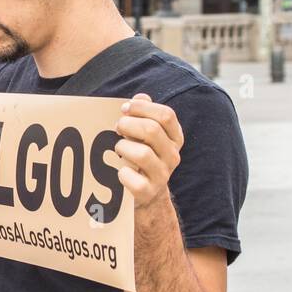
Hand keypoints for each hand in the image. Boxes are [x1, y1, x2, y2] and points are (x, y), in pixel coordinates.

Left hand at [115, 93, 182, 208]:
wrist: (146, 195)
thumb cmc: (141, 157)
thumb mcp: (146, 135)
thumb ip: (144, 114)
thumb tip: (141, 97)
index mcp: (174, 138)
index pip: (166, 115)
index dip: (142, 107)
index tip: (125, 109)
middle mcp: (172, 156)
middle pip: (151, 130)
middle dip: (127, 124)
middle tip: (117, 128)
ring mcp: (162, 175)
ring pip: (141, 153)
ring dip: (122, 147)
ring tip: (119, 150)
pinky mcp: (147, 192)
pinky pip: (130, 178)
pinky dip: (121, 172)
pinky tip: (120, 171)